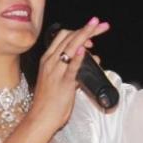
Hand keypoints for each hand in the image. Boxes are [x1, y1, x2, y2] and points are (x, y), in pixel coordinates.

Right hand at [24, 17, 110, 132]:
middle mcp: (50, 62)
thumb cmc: (49, 101)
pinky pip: (71, 67)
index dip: (79, 30)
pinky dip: (78, 57)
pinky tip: (85, 50)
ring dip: (87, 35)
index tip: (92, 29)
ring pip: (71, 47)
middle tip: (101, 24)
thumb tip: (90, 60)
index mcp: (48, 59)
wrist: (40, 118)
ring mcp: (56, 71)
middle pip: (69, 38)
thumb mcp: (58, 79)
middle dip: (88, 29)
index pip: (63, 36)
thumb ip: (73, 68)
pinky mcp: (63, 83)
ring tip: (99, 28)